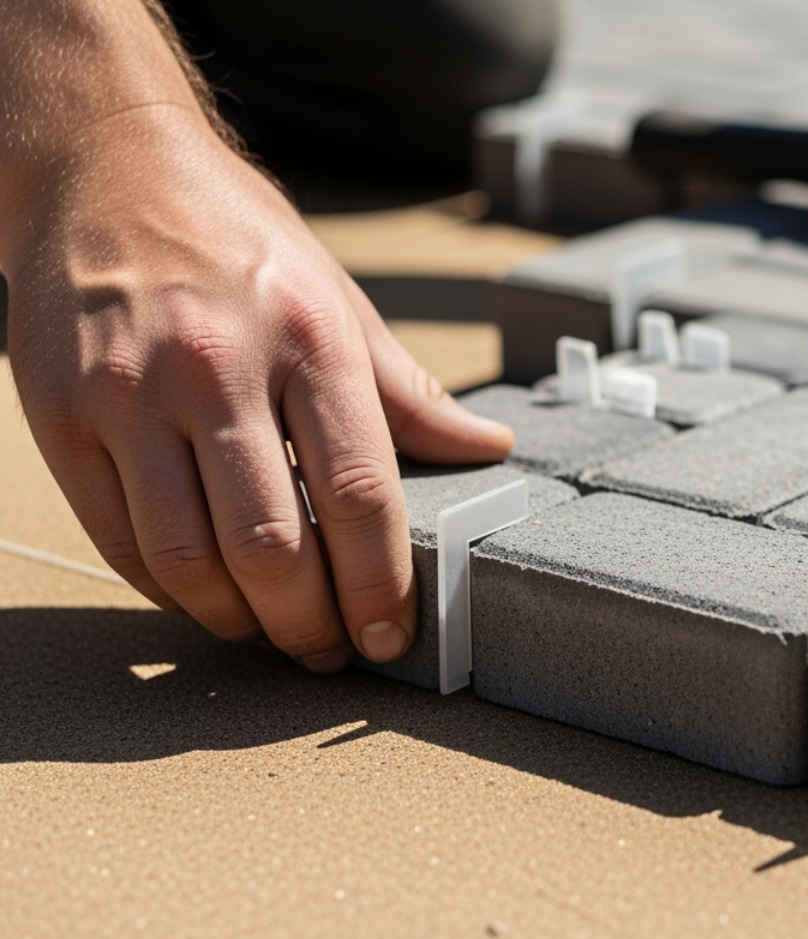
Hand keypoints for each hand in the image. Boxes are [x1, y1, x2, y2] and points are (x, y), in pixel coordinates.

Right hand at [5, 104, 513, 670]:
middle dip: (311, 623)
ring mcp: (130, 394)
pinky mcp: (63, 415)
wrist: (102, 163)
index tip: (392, 635)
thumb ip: (408, 391)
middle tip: (331, 652)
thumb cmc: (237, 237)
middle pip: (274, 544)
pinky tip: (206, 598)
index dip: (381, 584)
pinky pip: (121, 539)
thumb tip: (488, 450)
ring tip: (272, 635)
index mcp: (310, 339)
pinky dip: (169, 590)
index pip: (360, 494)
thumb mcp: (339, 297)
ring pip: (189, 559)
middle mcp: (219, 368)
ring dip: (239, 623)